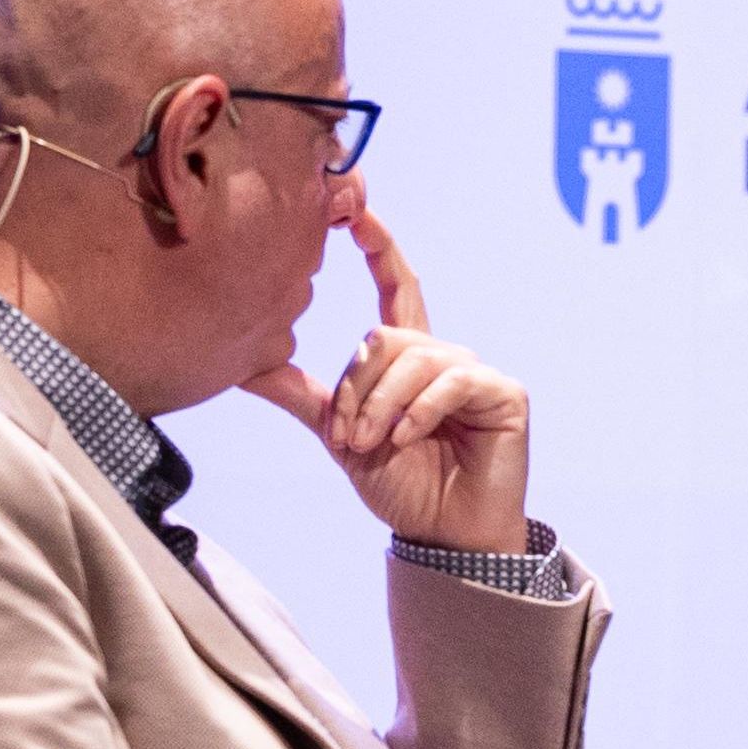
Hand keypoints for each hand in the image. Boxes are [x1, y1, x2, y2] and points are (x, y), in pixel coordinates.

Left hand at [241, 207, 535, 550]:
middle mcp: (443, 356)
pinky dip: (419, 411)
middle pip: (384, 335)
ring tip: (373, 446)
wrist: (444, 536)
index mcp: (408, 359)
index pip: (396, 288)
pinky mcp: (503, 394)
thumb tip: (244, 366)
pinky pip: (450, 381)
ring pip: (412, 357)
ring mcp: (475, 374)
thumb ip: (304, 398)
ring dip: (381, 406)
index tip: (355, 212)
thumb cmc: (402, 487)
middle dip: (357, 388)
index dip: (379, 248)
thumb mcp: (342, 438)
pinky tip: (407, 438)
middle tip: (348, 437)